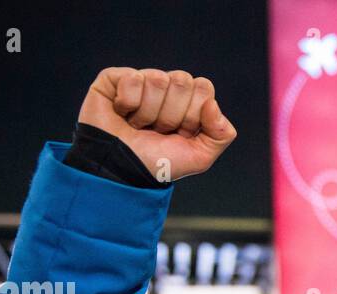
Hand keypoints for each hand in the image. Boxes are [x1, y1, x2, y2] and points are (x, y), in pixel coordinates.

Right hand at [78, 67, 236, 180]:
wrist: (122, 171)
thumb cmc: (158, 164)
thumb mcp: (200, 157)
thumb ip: (221, 134)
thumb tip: (212, 103)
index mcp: (188, 101)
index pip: (204, 87)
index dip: (193, 114)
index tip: (180, 133)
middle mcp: (166, 87)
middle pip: (182, 80)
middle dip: (171, 115)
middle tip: (158, 131)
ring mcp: (141, 80)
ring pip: (157, 79)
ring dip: (148, 113)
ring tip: (138, 126)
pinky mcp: (115, 78)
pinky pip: (132, 78)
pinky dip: (127, 104)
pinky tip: (122, 115)